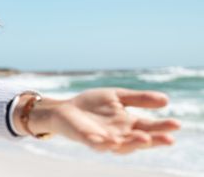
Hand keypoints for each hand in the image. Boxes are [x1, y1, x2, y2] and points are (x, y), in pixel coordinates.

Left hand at [16, 88, 180, 153]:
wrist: (65, 109)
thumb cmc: (91, 104)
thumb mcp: (117, 96)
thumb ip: (139, 99)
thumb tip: (166, 100)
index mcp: (128, 124)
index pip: (148, 127)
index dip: (161, 127)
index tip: (176, 124)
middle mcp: (119, 135)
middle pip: (139, 140)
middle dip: (154, 140)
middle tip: (169, 139)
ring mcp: (104, 139)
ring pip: (121, 146)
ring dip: (132, 144)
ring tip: (144, 139)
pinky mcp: (87, 140)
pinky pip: (97, 145)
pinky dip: (105, 144)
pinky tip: (112, 142)